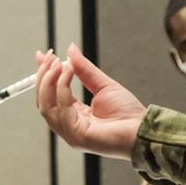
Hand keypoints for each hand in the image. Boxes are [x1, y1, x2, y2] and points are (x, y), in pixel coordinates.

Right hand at [35, 43, 146, 160]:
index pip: (49, 95)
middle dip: (43, 76)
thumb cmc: (127, 113)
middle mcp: (68, 125)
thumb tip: (71, 49)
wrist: (143, 129)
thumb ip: (84, 69)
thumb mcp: (103, 85)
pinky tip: (69, 72)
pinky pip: (61, 108)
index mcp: (73, 115)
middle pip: (43, 101)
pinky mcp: (76, 136)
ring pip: (46, 106)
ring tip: (59, 63)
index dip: (43, 75)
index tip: (42, 55)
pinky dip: (62, 87)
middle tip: (51, 57)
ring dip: (49, 80)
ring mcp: (70, 133)